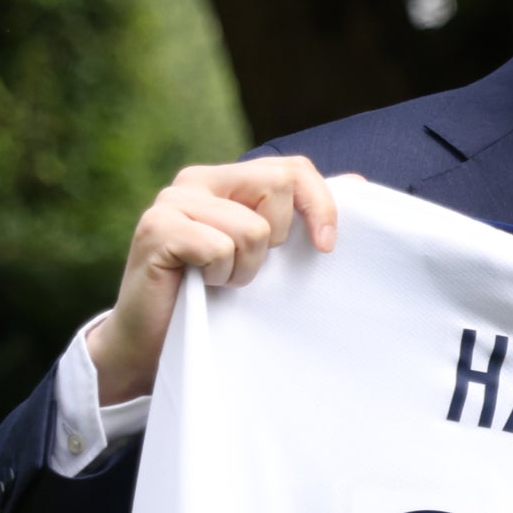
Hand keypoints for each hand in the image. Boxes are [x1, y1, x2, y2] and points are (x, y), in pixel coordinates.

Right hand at [87, 158, 340, 403]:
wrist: (156, 343)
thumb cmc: (217, 299)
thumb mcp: (267, 254)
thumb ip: (299, 216)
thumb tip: (356, 181)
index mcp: (226, 180)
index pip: (293, 168)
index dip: (320, 205)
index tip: (326, 248)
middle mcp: (197, 180)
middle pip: (279, 184)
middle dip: (279, 238)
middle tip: (248, 266)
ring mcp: (172, 201)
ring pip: (254, 227)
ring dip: (246, 268)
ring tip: (219, 280)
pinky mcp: (156, 228)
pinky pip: (220, 247)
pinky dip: (221, 275)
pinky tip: (200, 284)